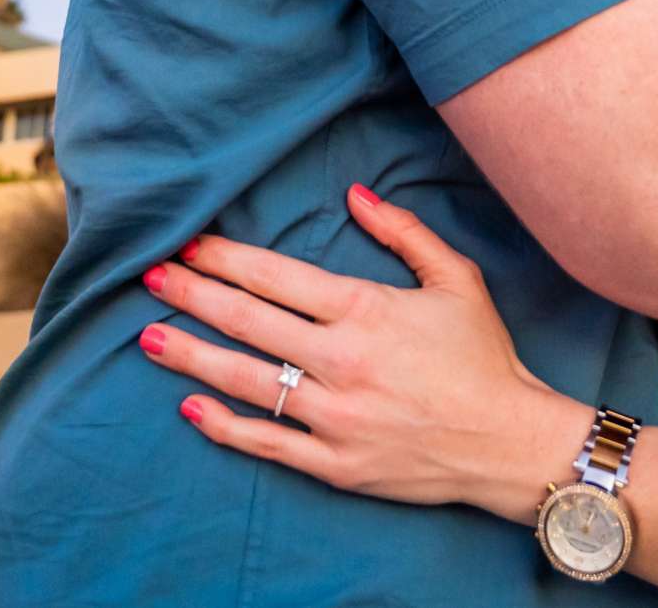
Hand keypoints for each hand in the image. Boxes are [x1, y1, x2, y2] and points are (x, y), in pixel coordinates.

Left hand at [136, 185, 592, 521]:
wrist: (509, 442)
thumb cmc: (484, 356)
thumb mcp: (457, 279)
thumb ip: (404, 232)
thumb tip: (355, 194)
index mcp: (365, 311)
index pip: (276, 277)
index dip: (225, 259)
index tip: (188, 245)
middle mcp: (341, 362)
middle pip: (248, 322)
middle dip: (192, 296)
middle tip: (149, 278)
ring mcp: (335, 417)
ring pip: (246, 382)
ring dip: (192, 356)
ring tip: (148, 338)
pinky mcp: (336, 464)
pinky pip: (268, 442)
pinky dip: (225, 426)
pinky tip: (190, 407)